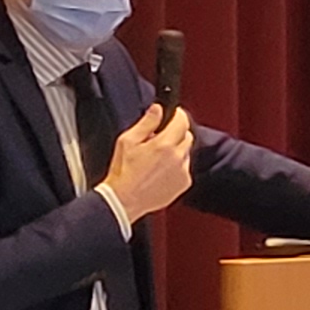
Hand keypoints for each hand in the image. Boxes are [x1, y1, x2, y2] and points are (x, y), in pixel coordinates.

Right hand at [104, 104, 193, 221]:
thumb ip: (146, 122)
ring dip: (176, 152)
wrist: (124, 200)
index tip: (173, 113)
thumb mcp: (127, 141)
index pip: (182, 121)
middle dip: (175, 134)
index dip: (177, 115)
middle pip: (186, 136)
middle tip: (158, 139)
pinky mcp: (184, 183)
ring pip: (185, 153)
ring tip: (156, 159)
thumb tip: (158, 109)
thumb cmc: (123, 172)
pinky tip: (159, 172)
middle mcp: (178, 158)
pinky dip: (176, 167)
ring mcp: (183, 172)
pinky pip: (185, 169)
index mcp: (164, 145)